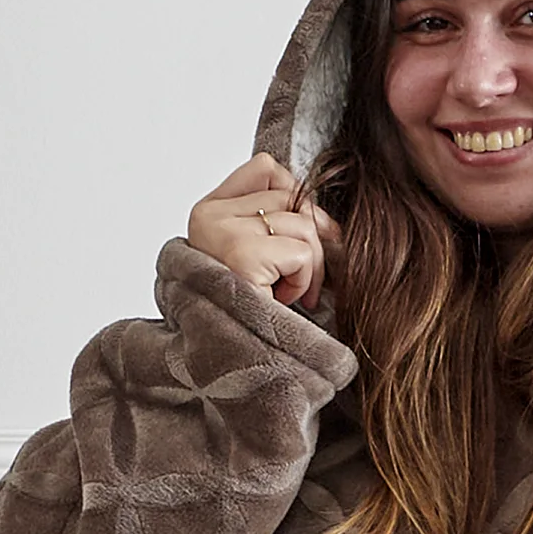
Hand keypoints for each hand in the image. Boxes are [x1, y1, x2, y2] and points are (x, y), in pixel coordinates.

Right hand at [187, 152, 340, 309]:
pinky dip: (305, 281)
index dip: (294, 198)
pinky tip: (282, 301)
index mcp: (206, 211)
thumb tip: (326, 219)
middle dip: (310, 241)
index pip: (265, 169)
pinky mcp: (243, 258)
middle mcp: (209, 217)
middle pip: (293, 197)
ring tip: (287, 294)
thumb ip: (275, 222)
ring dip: (310, 267)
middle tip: (299, 279)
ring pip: (304, 224)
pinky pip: (302, 253)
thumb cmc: (246, 311)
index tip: (293, 239)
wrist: (228, 364)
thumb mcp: (253, 256)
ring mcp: (224, 234)